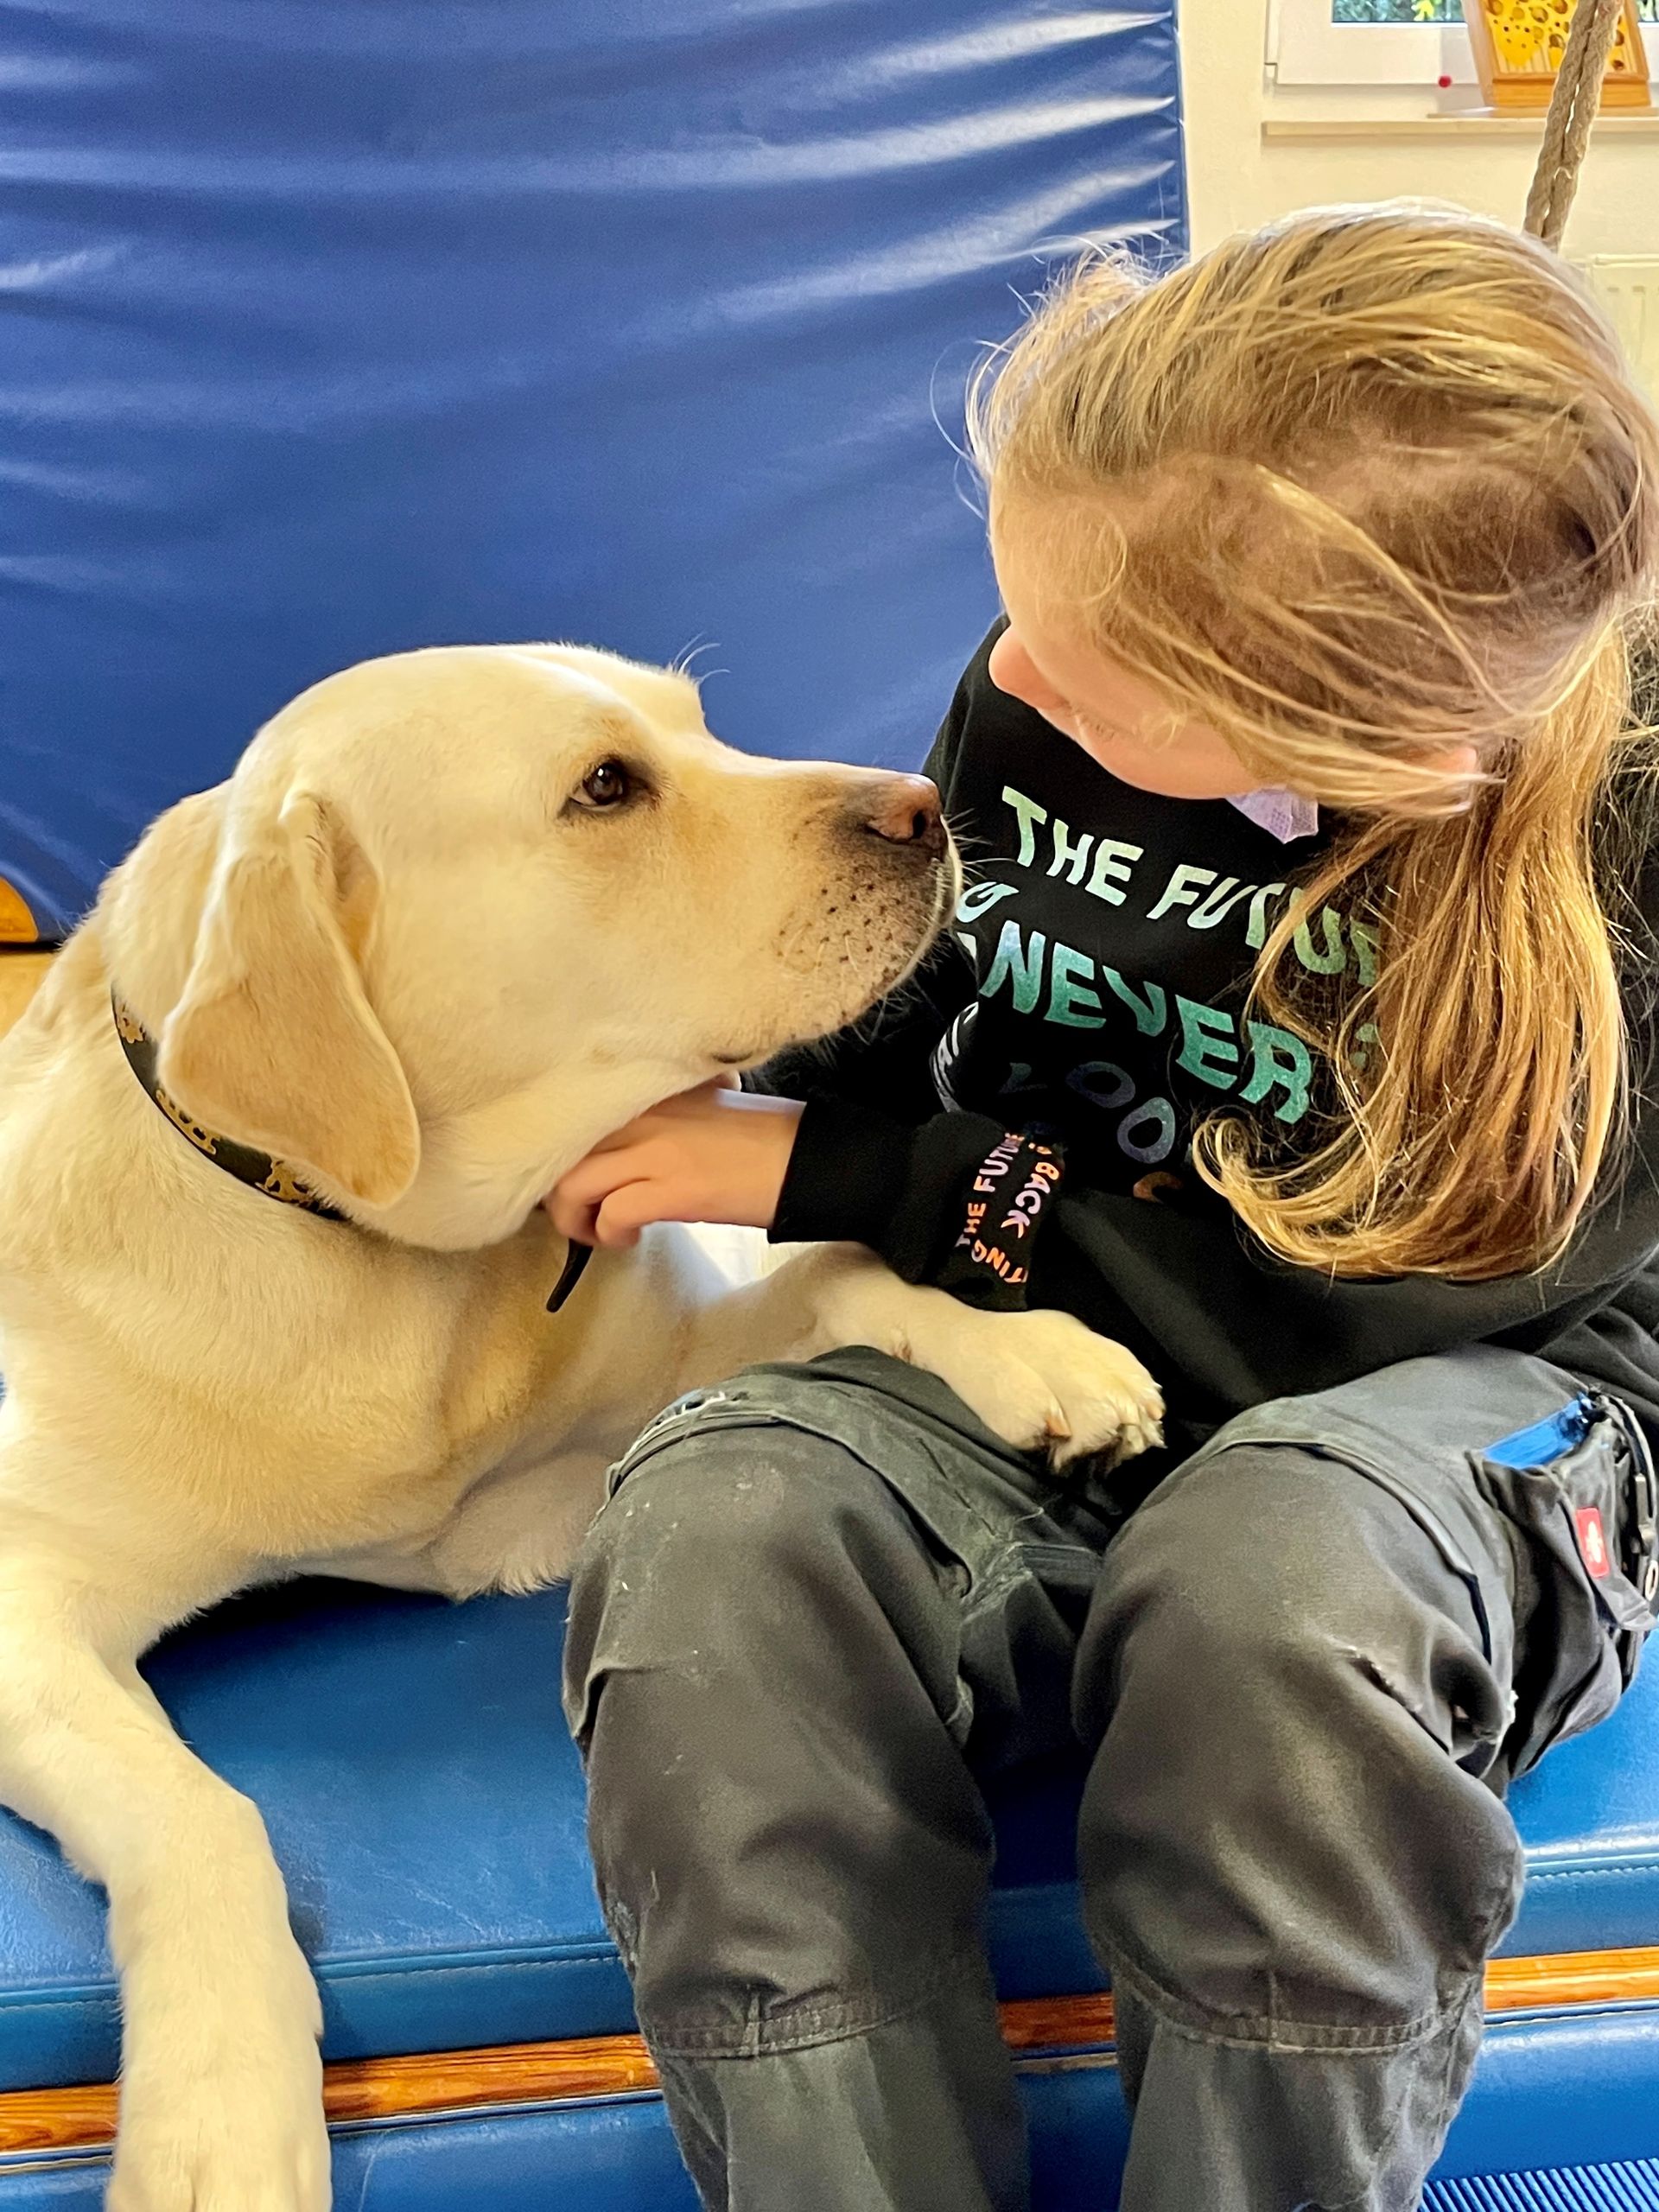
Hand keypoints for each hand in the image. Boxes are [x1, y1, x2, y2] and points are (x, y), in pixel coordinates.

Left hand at [546, 1084, 804, 1248]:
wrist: (809, 1157)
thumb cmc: (764, 1136)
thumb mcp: (700, 1106)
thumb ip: (658, 1113)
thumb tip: (626, 1139)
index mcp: (649, 1092)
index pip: (574, 1114)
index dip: (562, 1153)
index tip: (573, 1177)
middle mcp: (645, 1113)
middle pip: (562, 1151)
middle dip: (559, 1193)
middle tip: (581, 1213)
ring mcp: (657, 1149)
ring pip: (574, 1184)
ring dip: (575, 1218)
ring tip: (599, 1231)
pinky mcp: (675, 1188)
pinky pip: (613, 1214)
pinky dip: (611, 1234)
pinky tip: (630, 1239)